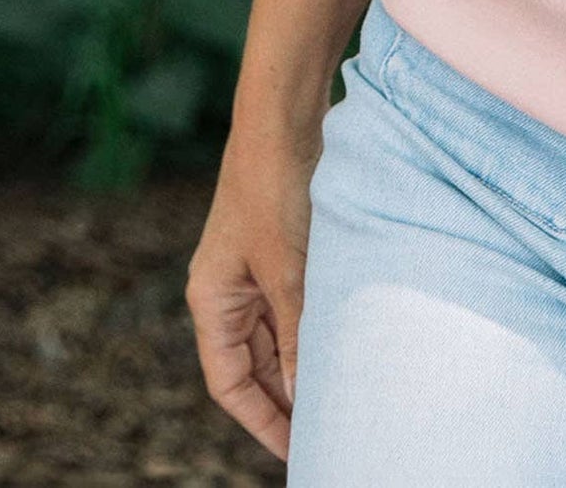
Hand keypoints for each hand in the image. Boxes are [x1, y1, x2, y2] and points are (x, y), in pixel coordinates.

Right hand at [185, 122, 318, 463]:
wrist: (286, 113)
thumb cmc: (277, 186)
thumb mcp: (289, 267)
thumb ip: (298, 329)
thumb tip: (307, 392)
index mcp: (213, 300)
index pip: (231, 383)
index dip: (261, 420)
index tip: (297, 451)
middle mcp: (230, 289)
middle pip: (257, 362)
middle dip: (289, 396)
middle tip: (332, 427)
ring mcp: (258, 266)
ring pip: (283, 332)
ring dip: (309, 358)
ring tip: (348, 392)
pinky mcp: (287, 244)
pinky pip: (300, 300)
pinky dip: (321, 322)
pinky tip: (353, 338)